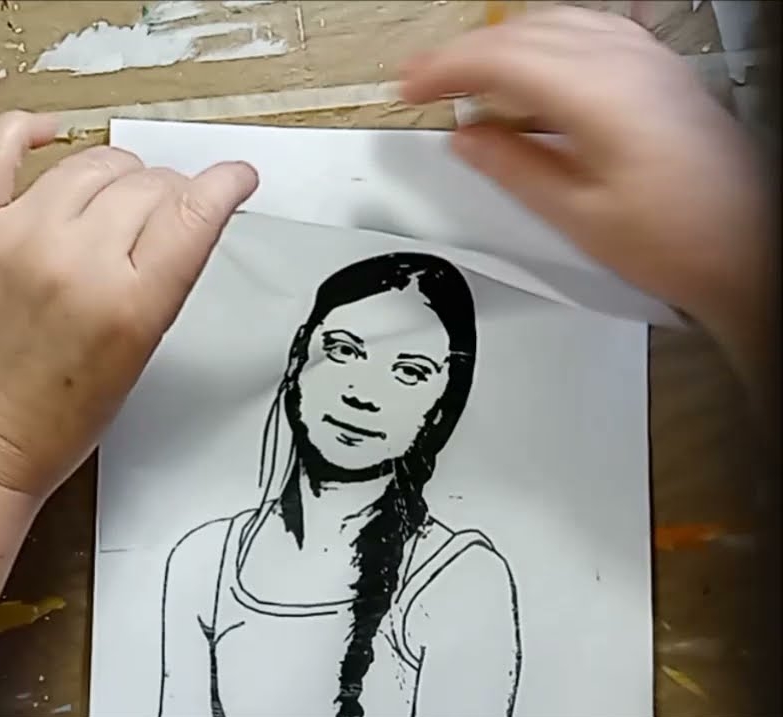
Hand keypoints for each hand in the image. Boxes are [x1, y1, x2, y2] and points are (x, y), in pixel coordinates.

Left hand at [0, 111, 257, 499]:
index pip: (196, 212)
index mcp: (129, 305)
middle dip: (166, 191)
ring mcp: (14, 237)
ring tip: (112, 192)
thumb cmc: (48, 426)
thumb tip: (171, 223)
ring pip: (87, 164)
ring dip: (113, 172)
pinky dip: (25, 132)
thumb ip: (155, 287)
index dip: (225, 185)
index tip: (234, 177)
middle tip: (160, 210)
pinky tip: (45, 133)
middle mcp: (75, 260)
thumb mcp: (132, 361)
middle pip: (145, 184)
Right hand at [399, 6, 774, 339]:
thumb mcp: (576, 215)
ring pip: (555, 24)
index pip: (500, 58)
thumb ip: (513, 168)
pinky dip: (543, 43)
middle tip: (422, 80)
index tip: (408, 86)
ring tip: (464, 76)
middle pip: (524, 33)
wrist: (751, 250)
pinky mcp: (660, 72)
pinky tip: (529, 70)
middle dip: (463, 54)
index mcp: (598, 95)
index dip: (443, 69)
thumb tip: (468, 139)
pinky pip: (589, 33)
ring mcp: (648, 62)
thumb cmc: (680, 240)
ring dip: (501, 44)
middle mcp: (627, 64)